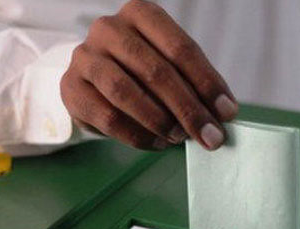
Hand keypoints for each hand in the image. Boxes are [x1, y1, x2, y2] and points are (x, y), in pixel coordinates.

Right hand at [61, 0, 237, 150]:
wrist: (91, 80)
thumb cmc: (138, 71)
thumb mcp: (166, 64)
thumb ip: (192, 83)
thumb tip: (222, 114)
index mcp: (141, 13)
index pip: (180, 48)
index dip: (207, 82)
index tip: (227, 112)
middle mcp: (109, 28)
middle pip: (156, 71)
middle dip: (188, 109)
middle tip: (210, 135)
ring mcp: (85, 57)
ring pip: (126, 93)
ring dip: (160, 121)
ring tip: (180, 138)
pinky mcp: (71, 87)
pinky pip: (108, 117)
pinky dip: (138, 136)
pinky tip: (157, 143)